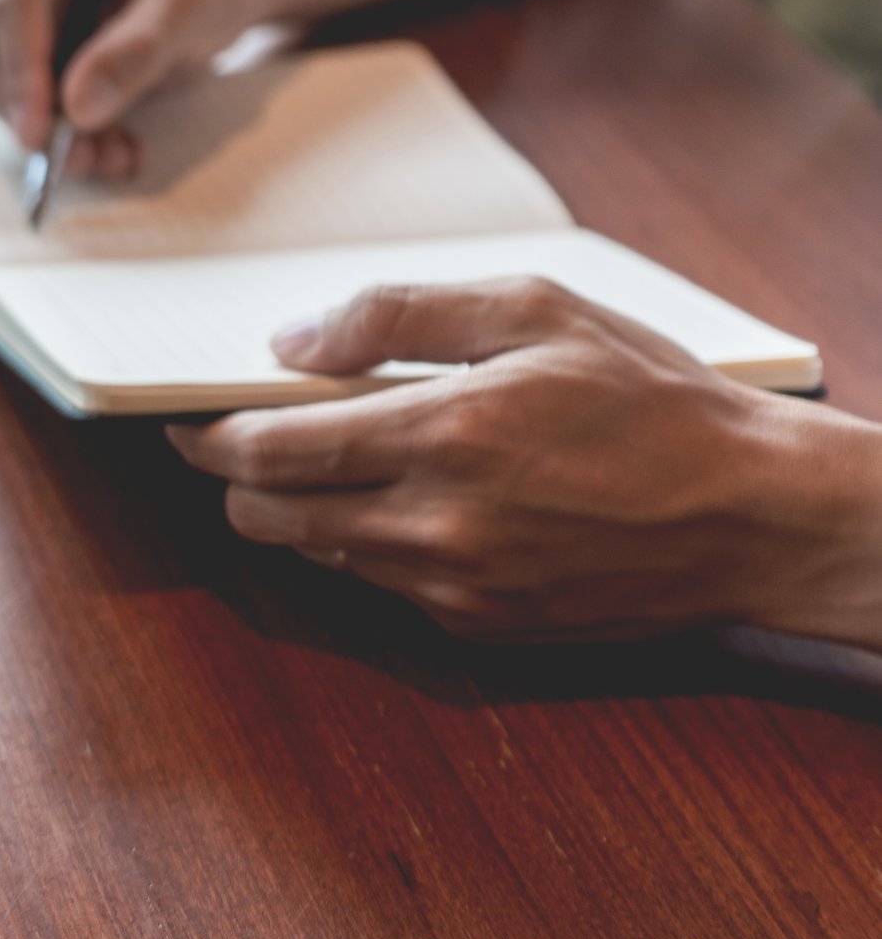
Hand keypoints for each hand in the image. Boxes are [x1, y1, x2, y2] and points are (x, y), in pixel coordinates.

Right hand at [0, 0, 260, 179]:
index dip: (23, 70)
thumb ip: (138, 49)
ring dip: (51, 132)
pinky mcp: (21, 41)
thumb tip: (77, 106)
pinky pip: (18, 98)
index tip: (39, 131)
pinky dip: (61, 134)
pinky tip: (111, 146)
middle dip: (36, 112)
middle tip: (89, 158)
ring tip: (115, 155)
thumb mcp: (191, 5)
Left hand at [166, 278, 881, 645]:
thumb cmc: (653, 400)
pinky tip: (410, 506)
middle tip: (240, 444)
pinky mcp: (479, 625)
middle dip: (237, 481)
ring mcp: (454, 587)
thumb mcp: (537, 312)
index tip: (185, 422)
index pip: (271, 451)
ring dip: (301, 513)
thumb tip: (295, 343)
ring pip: (319, 555)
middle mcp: (435, 525)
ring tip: (330, 465)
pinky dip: (369, 546)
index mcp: (444, 436)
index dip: (209, 437)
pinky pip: (382, 587)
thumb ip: (402, 316)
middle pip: (268, 519)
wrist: (754, 517)